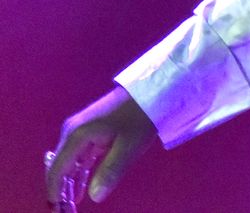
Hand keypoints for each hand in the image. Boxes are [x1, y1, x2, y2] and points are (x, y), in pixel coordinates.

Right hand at [46, 86, 157, 210]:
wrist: (152, 91)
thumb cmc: (140, 116)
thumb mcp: (128, 146)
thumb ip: (110, 172)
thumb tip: (95, 197)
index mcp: (77, 134)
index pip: (58, 168)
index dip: (55, 190)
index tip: (56, 209)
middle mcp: (73, 131)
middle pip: (60, 165)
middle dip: (60, 188)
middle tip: (64, 209)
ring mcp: (81, 130)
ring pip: (70, 162)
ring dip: (70, 182)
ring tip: (71, 204)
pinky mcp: (91, 130)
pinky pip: (80, 156)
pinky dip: (79, 172)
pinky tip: (81, 189)